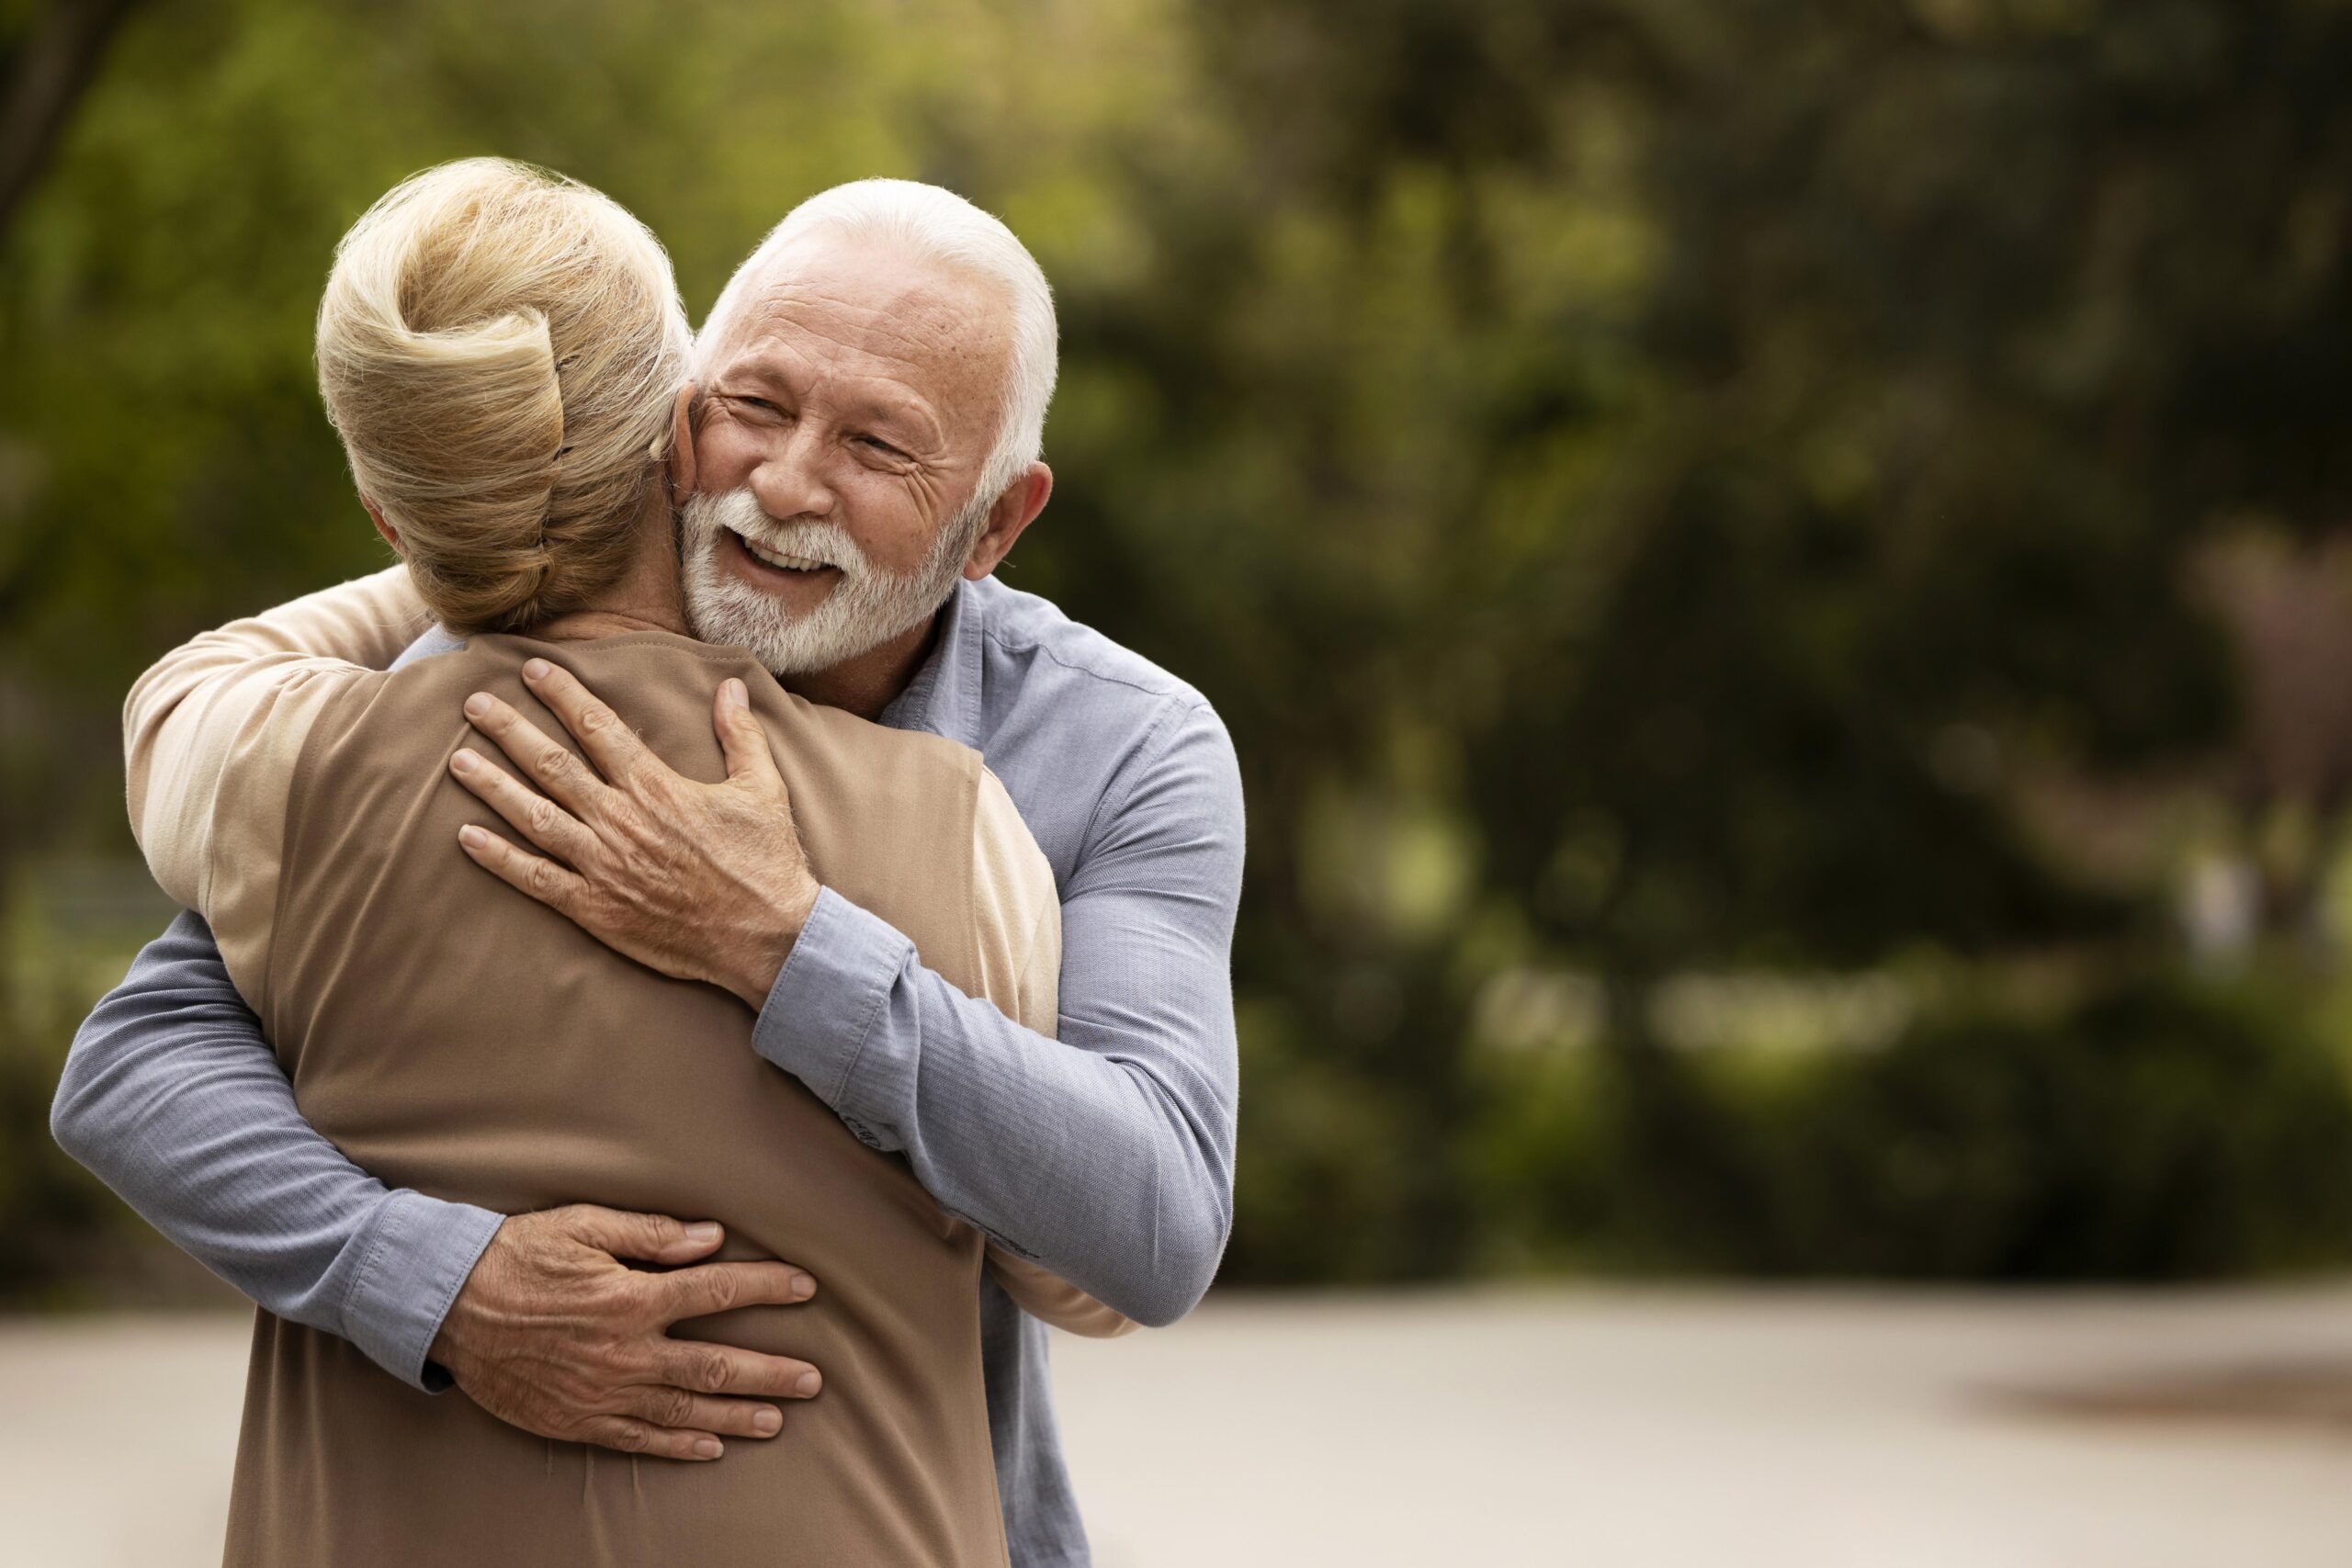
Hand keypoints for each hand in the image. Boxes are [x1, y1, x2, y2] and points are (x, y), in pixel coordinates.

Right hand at [430, 1205, 822, 1461]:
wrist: (445, 1306)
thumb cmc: (517, 1256)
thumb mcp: (583, 1225)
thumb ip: (651, 1234)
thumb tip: (711, 1237)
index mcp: (631, 1297)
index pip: (717, 1291)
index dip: (766, 1288)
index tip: (806, 1287)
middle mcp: (625, 1352)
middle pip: (715, 1365)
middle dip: (770, 1372)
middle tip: (814, 1379)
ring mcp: (602, 1393)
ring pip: (685, 1409)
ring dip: (736, 1415)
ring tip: (779, 1418)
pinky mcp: (576, 1420)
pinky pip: (638, 1439)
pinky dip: (678, 1446)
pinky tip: (711, 1449)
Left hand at [448, 659, 819, 1006]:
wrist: (765, 937)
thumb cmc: (766, 862)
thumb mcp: (763, 788)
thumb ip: (741, 735)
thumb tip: (731, 689)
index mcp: (656, 786)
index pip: (599, 727)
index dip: (563, 695)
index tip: (533, 670)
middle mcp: (620, 819)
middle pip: (551, 765)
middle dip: (509, 731)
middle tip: (474, 706)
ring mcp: (603, 865)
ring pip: (533, 816)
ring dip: (493, 786)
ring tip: (458, 761)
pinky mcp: (595, 908)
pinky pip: (536, 879)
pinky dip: (499, 858)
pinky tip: (467, 838)